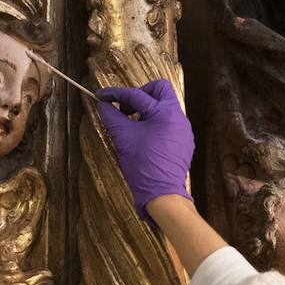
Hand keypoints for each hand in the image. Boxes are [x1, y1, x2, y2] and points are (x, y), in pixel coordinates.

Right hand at [95, 80, 194, 215]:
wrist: (162, 194)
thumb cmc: (143, 165)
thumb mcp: (123, 138)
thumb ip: (111, 116)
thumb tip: (103, 104)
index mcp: (165, 112)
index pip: (136, 95)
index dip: (115, 94)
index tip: (101, 96)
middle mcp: (179, 117)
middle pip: (160, 90)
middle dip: (140, 94)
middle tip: (125, 108)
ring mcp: (183, 130)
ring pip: (165, 107)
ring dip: (147, 110)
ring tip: (132, 125)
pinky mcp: (184, 143)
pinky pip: (169, 124)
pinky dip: (155, 124)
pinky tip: (143, 138)